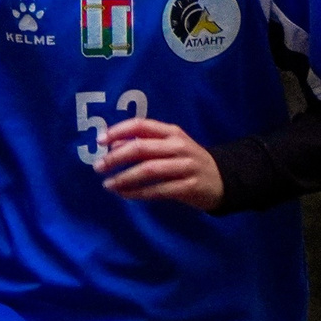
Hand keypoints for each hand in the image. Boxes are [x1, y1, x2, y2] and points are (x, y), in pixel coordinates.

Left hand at [97, 118, 224, 210]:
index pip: (140, 125)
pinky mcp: (189, 186)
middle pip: (141, 148)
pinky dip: (138, 193)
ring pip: (148, 170)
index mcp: (171, 132)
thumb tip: (112, 145)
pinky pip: (158, 190)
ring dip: (124, 178)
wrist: (222, 179)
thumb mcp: (168, 146)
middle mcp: (178, 146)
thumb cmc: (187, 161)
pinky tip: (125, 194)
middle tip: (98, 167)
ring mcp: (185, 166)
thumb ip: (144, 143)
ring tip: (108, 184)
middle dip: (116, 157)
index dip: (118, 131)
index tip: (100, 141)